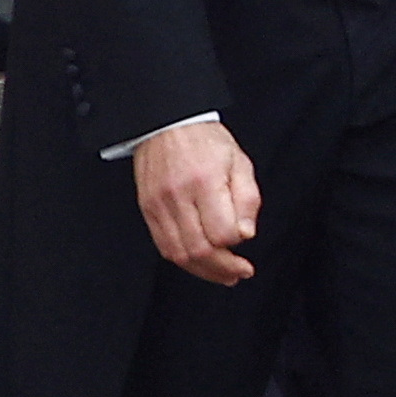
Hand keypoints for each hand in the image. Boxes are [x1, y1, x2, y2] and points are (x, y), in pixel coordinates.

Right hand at [131, 120, 259, 286]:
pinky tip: (200, 262)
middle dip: (224, 269)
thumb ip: (248, 199)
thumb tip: (246, 235)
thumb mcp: (239, 161)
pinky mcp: (148, 209)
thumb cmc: (205, 140)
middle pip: (200, 250)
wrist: (167, 122)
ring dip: (204, 272)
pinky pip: (164, 246)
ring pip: (180, 255)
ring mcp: (159, 204)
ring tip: (223, 274)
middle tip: (240, 272)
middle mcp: (178, 195)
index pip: (222, 232)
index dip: (237, 242)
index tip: (244, 239)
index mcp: (204, 181)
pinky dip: (184, 260)